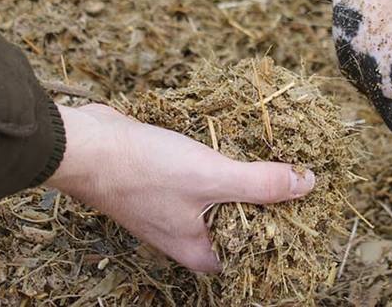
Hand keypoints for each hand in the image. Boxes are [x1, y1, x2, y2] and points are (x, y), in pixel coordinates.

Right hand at [44, 103, 315, 271]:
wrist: (84, 145)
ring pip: (219, 196)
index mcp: (198, 251)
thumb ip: (260, 184)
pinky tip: (234, 138)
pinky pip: (200, 175)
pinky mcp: (162, 178)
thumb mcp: (210, 178)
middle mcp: (185, 235)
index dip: (281, 234)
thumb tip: (307, 184)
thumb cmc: (141, 171)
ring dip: (241, 176)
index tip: (306, 206)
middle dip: (265, 199)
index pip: (252, 254)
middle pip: (238, 223)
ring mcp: (171, 207)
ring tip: (273, 152)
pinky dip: (218, 160)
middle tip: (295, 172)